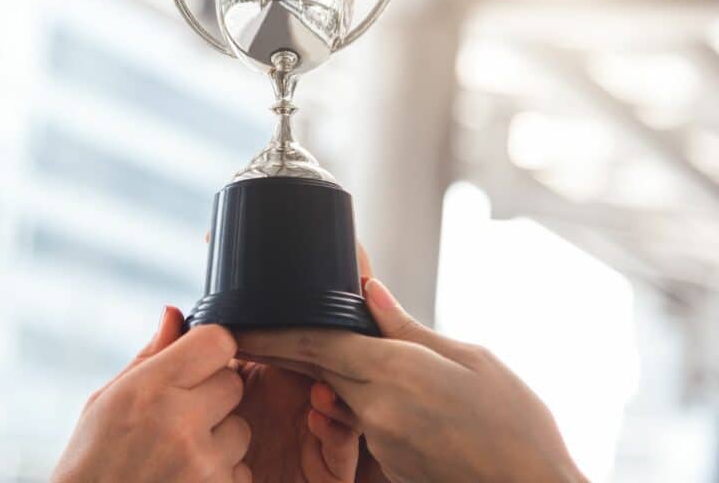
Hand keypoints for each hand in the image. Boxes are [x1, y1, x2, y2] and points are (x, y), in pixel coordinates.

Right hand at [52, 307, 251, 482]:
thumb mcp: (106, 401)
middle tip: (179, 417)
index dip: (208, 350)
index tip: (195, 365)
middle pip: (233, 383)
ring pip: (241, 430)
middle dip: (213, 396)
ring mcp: (203, 464)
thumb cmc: (91, 462)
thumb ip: (149, 357)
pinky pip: (241, 471)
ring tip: (178, 456)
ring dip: (219, 440)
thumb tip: (174, 313)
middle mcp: (180, 423)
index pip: (217, 342)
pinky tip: (185, 479)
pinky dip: (221, 476)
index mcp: (149, 389)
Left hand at [236, 251, 587, 482]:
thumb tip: (368, 291)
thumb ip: (409, 329)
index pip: (313, 344)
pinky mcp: (387, 463)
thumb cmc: (518, 426)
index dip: (270, 332)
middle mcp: (377, 408)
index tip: (236, 322)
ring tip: (338, 355)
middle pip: (314, 368)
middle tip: (250, 330)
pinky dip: (357, 402)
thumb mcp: (472, 360)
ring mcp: (380, 441)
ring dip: (326, 376)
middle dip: (281, 349)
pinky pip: (360, 422)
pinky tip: (384, 392)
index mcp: (396, 372)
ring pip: (337, 395)